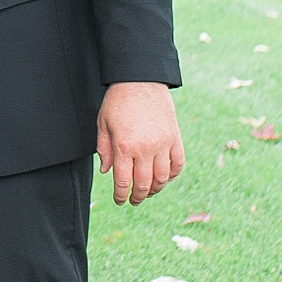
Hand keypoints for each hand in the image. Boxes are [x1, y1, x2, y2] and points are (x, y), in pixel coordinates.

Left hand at [96, 82, 184, 204]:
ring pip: (162, 178)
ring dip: (156, 189)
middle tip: (134, 200)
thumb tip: (107, 171)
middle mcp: (145, 149)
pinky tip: (165, 178)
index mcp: (124, 147)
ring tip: (149, 192)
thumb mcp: (103, 124)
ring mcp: (163, 144)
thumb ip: (104, 149)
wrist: (140, 80)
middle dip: (138, 196)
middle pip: (144, 183)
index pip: (123, 181)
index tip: (120, 201)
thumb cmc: (118, 101)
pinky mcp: (175, 138)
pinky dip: (172, 175)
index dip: (121, 195)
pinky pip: (177, 164)